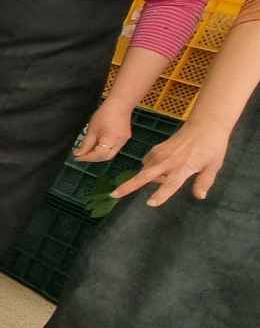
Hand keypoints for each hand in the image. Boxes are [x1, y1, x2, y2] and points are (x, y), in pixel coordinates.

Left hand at [72, 104, 131, 162]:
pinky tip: (96, 146)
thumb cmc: (105, 113)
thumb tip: (79, 154)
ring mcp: (124, 141)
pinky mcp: (124, 139)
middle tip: (81, 156)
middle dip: (93, 158)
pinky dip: (104, 150)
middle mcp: (120, 143)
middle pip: (105, 157)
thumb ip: (86, 144)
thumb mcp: (92, 129)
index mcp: (111, 140)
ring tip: (87, 151)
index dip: (87, 157)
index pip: (98, 155)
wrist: (120, 104)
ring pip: (110, 154)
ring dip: (98, 155)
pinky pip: (113, 148)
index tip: (77, 157)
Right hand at [112, 121, 230, 205]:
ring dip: (148, 178)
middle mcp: (168, 162)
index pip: (170, 184)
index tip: (150, 203)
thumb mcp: (213, 166)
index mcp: (183, 167)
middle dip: (128, 186)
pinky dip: (150, 168)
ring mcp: (161, 154)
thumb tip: (200, 197)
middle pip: (144, 176)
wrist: (205, 124)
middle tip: (114, 194)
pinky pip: (147, 162)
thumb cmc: (213, 146)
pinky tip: (161, 166)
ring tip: (165, 176)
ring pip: (146, 170)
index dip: (160, 195)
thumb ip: (204, 182)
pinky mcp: (157, 148)